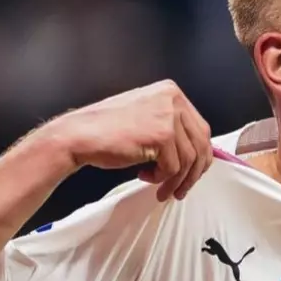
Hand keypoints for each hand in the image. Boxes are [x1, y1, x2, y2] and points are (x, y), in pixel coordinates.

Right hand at [45, 80, 212, 200]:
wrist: (79, 135)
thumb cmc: (106, 130)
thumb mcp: (145, 117)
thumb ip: (171, 127)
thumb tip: (193, 152)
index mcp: (170, 92)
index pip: (201, 129)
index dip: (200, 157)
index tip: (192, 173)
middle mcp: (173, 99)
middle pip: (201, 144)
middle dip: (193, 173)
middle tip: (181, 188)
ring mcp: (168, 116)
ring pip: (189, 159)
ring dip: (176, 180)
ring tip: (161, 188)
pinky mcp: (162, 135)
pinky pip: (174, 167)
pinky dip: (162, 178)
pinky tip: (146, 176)